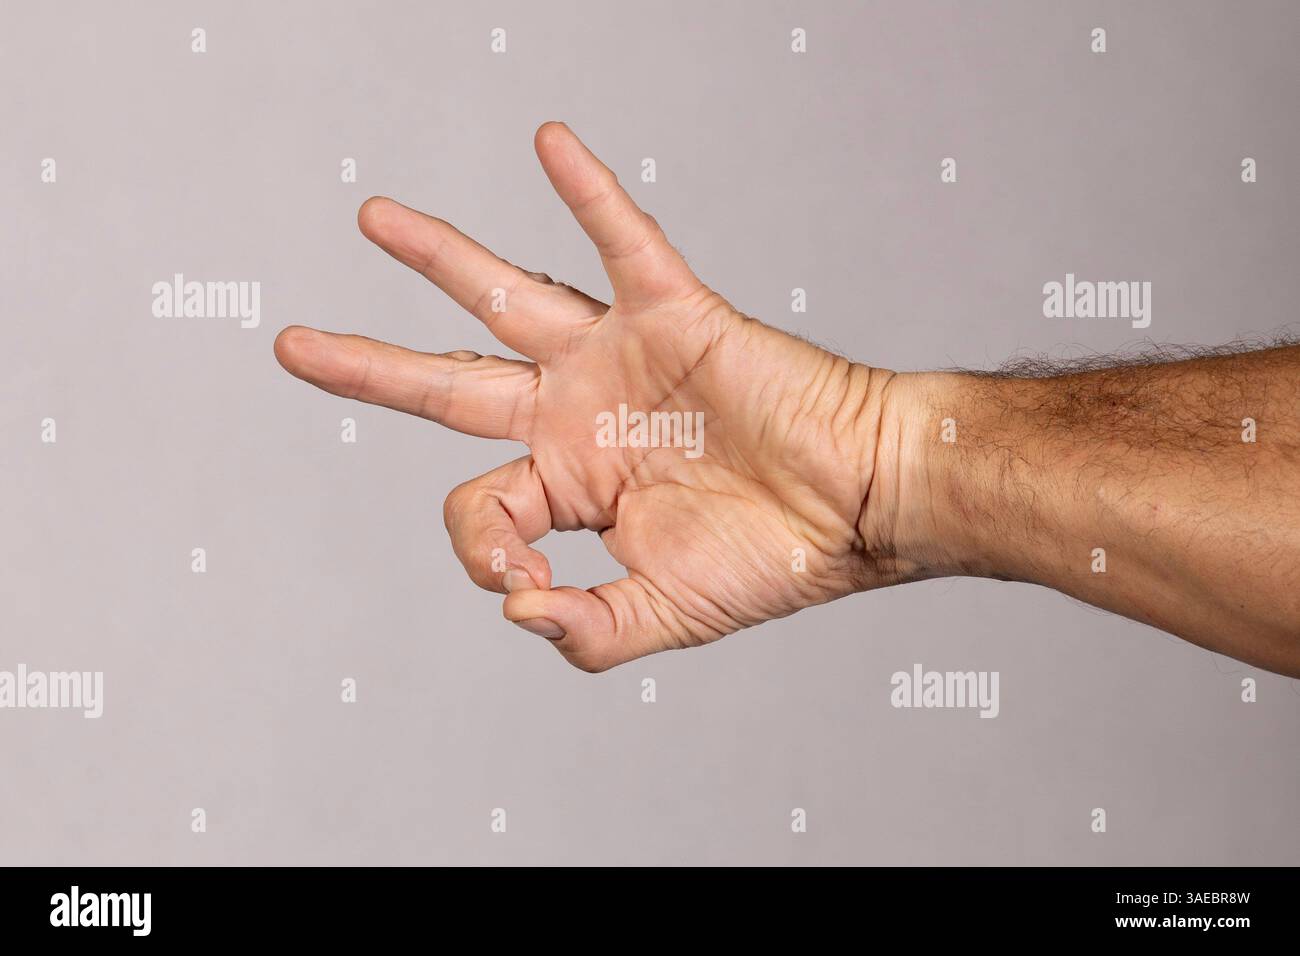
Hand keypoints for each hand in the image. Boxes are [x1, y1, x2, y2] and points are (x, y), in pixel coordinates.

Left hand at [274, 122, 904, 670]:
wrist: (859, 502)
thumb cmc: (776, 557)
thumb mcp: (666, 616)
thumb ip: (588, 631)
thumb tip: (513, 611)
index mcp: (570, 487)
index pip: (479, 509)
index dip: (482, 551)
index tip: (528, 585)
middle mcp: (578, 415)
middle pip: (450, 386)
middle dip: (372, 369)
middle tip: (295, 347)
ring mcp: (617, 359)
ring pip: (509, 300)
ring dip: (440, 259)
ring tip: (375, 219)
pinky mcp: (673, 314)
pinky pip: (623, 240)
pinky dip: (588, 194)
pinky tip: (548, 144)